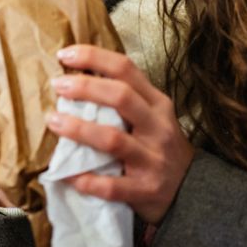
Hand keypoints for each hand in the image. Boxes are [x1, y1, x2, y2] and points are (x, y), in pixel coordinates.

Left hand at [46, 45, 192, 224]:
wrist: (192, 192)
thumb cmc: (159, 147)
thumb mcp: (152, 116)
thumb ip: (125, 98)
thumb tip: (76, 77)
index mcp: (157, 104)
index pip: (126, 69)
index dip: (94, 57)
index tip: (65, 54)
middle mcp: (157, 128)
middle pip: (121, 97)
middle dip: (85, 88)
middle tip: (58, 85)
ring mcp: (152, 160)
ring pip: (113, 139)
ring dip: (79, 129)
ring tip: (53, 121)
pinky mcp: (144, 190)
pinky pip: (110, 185)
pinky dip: (85, 179)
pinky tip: (65, 173)